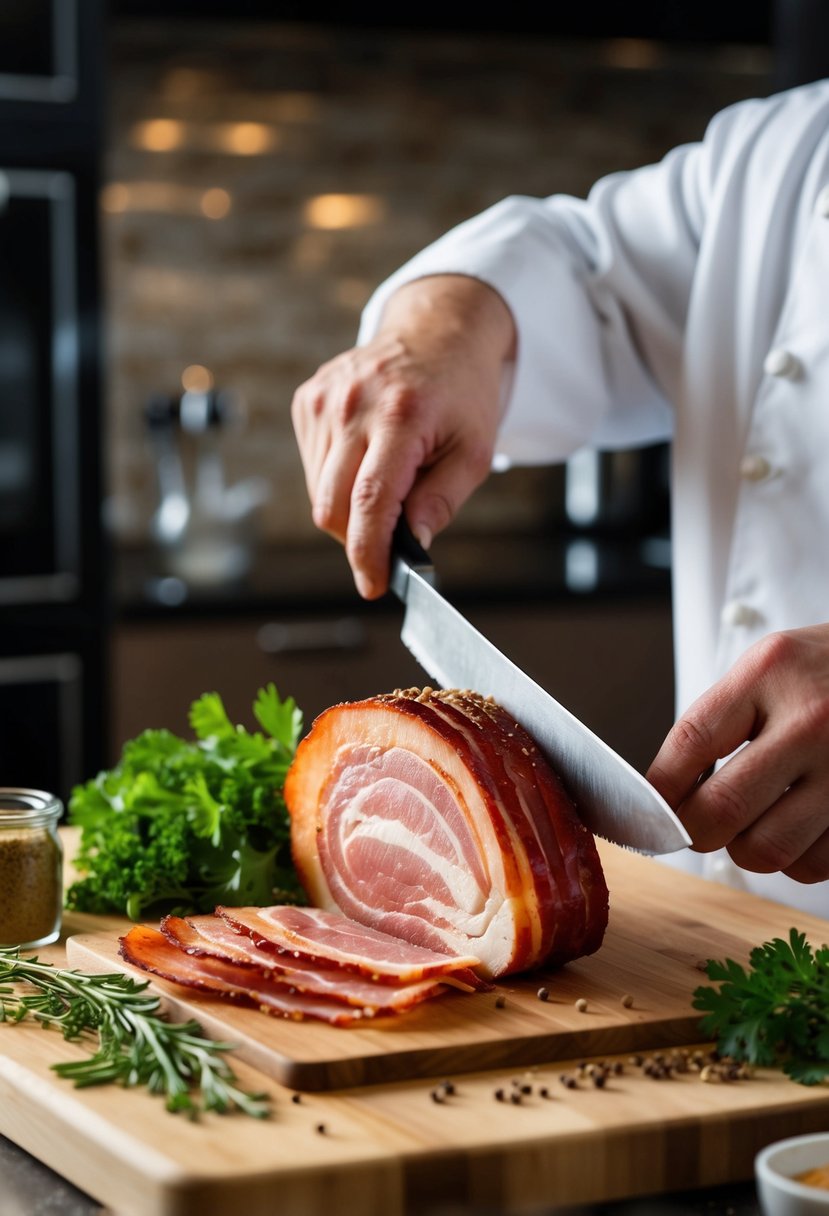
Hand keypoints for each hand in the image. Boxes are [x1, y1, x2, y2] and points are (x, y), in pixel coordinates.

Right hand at [291, 274, 515, 597]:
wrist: (435, 331)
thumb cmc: (461, 393)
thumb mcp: (473, 450)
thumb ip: (441, 500)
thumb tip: (410, 544)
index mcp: (401, 416)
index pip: (370, 500)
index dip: (367, 551)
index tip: (372, 584)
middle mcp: (353, 405)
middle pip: (332, 505)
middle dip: (357, 538)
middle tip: (388, 539)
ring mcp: (324, 399)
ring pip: (318, 491)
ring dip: (348, 508)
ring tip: (387, 480)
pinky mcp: (307, 400)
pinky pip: (312, 466)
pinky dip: (336, 480)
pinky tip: (365, 457)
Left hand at [646, 625, 828, 883]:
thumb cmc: (822, 671)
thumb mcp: (768, 666)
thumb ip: (720, 719)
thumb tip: (665, 792)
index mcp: (771, 673)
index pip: (690, 744)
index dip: (658, 790)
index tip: (649, 809)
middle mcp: (812, 719)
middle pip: (722, 809)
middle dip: (693, 831)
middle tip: (693, 827)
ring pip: (768, 849)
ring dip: (745, 850)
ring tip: (750, 825)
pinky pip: (815, 865)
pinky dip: (794, 860)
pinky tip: (797, 827)